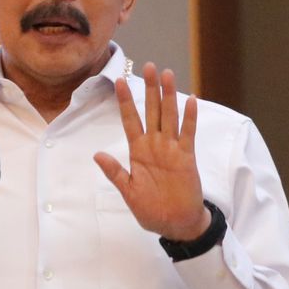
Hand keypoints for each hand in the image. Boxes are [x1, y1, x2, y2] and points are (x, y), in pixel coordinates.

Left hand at [93, 62, 210, 240]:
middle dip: (149, 89)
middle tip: (148, 66)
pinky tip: (190, 99)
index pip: (130, 120)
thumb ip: (115, 172)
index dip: (125, 101)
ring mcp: (172, 149)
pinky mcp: (187, 157)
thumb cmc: (151, 209)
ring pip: (170, 116)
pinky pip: (188, 133)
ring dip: (169, 95)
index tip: (119, 82)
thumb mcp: (128, 191)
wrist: (175, 223)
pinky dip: (190, 117)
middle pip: (152, 111)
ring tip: (167, 74)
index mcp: (138, 151)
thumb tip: (97, 154)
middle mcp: (155, 145)